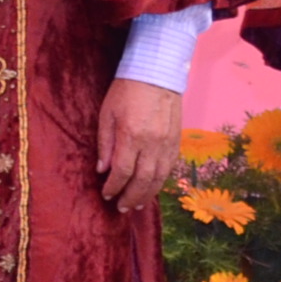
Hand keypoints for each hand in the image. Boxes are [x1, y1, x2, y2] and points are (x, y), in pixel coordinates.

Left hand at [96, 76, 181, 207]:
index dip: (114, 186)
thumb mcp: (107, 114)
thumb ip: (105, 143)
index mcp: (132, 135)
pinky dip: (160, 182)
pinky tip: (152, 188)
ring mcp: (168, 143)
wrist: (156, 74)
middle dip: (131, 197)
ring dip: (147, 195)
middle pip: (143, 180)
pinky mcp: (177, 141)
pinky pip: (169, 168)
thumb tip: (102, 169)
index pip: (123, 171)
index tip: (106, 194)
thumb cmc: (126, 91)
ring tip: (137, 205)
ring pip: (159, 177)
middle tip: (121, 208)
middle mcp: (153, 143)